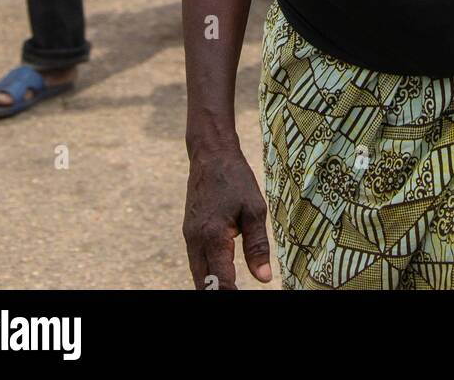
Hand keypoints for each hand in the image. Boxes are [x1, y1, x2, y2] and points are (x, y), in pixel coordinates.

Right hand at [183, 143, 272, 289]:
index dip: (232, 294)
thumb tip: (264, 278)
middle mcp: (196, 241)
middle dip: (219, 293)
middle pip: (203, 284)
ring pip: (197, 275)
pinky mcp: (189, 232)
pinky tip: (220, 277)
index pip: (221, 281)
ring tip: (231, 288)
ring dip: (211, 286)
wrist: (211, 155)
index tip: (245, 297)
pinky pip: (196, 262)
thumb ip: (258, 246)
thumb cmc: (236, 180)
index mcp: (214, 237)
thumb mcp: (255, 210)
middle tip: (238, 293)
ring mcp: (189, 237)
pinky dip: (206, 274)